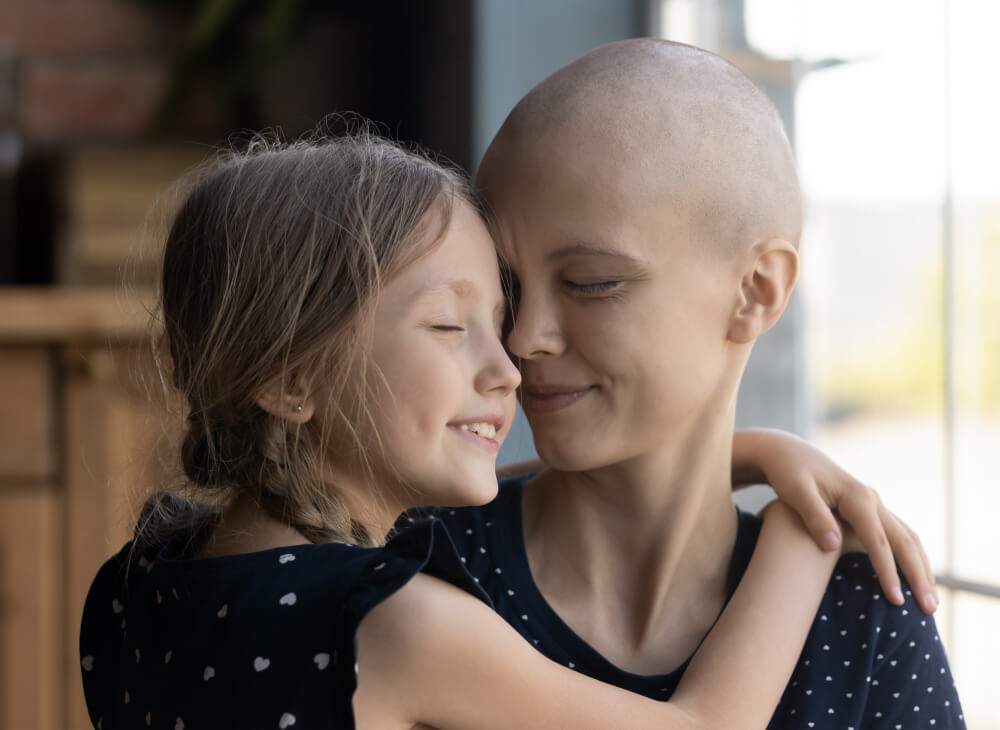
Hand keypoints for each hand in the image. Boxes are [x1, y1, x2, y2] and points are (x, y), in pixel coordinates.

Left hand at [733, 428, 938, 613]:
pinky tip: (914, 579)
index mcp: (856, 496)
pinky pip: (897, 536)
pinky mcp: (869, 510)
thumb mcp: (794, 491)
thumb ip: (814, 516)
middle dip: (918, 576)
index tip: (895, 601)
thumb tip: (832, 546)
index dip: (887, 571)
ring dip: (920, 569)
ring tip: (931, 604)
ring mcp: (873, 504)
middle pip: (904, 541)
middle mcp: (871, 499)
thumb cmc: (788, 473)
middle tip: (930, 611)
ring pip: (908, 538)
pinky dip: (910, 558)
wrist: (787, 453)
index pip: (877, 540)